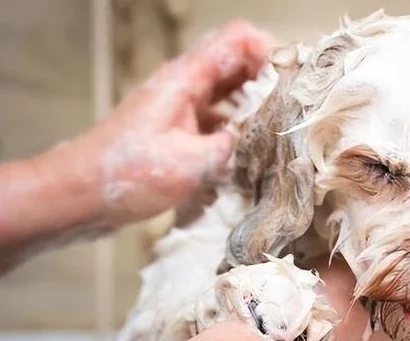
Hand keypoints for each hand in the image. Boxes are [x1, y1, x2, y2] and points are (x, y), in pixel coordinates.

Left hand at [82, 20, 273, 224]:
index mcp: (185, 79)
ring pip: (228, 93)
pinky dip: (236, 129)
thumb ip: (230, 147)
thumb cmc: (128, 174)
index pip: (236, 40)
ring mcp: (181, 108)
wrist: (80, 193)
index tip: (291, 80)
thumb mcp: (188, 163)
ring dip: (253, 106)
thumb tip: (260, 139)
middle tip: (292, 109)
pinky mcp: (178, 130)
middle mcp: (185, 86)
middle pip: (236, 64)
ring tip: (277, 131)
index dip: (268, 50)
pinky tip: (249, 152)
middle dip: (268, 80)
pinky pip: (217, 119)